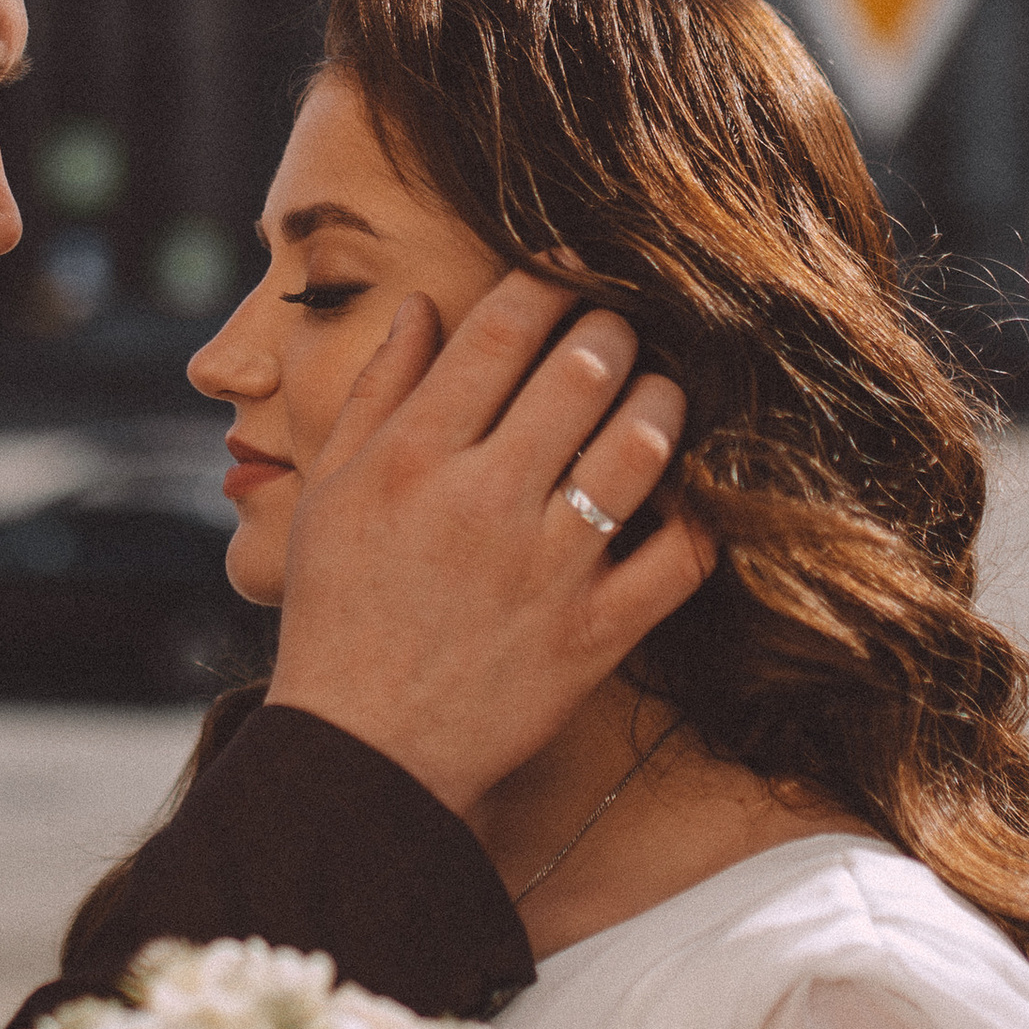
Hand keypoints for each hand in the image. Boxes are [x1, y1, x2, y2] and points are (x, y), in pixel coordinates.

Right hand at [266, 275, 714, 818]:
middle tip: (623, 333)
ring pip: (644, 443)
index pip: (504, 329)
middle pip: (588, 365)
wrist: (361, 753)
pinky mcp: (594, 633)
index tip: (575, 275)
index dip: (553, 281)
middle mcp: (484, 498)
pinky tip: (691, 497)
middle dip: (618, 330)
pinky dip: (701, 517)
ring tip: (659, 397)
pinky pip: (680, 555)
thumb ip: (377, 393)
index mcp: (413, 456)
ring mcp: (546, 567)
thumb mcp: (328, 493)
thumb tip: (422, 307)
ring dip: (665, 402)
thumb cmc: (337, 614)